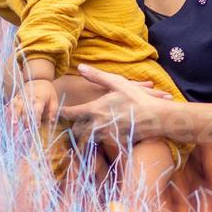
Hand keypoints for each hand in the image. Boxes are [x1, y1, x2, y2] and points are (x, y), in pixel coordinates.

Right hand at [8, 79, 58, 127]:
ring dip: (15, 115)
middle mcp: (29, 97)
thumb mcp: (54, 99)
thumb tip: (52, 121)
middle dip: (26, 120)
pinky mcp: (16, 97)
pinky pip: (11, 103)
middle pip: (26, 109)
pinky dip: (9, 110)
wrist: (39, 79)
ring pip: (17, 106)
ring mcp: (21, 96)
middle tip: (26, 129)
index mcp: (39, 98)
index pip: (37, 109)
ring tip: (14, 124)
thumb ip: (53, 111)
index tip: (37, 126)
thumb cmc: (47, 92)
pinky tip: (8, 117)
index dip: (36, 118)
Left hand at [58, 64, 175, 145]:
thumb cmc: (137, 98)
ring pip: (87, 140)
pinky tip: (103, 136)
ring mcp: (106, 136)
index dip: (61, 113)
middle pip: (76, 131)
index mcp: (95, 109)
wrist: (156, 118)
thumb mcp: (117, 83)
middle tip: (73, 124)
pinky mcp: (115, 143)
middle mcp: (97, 125)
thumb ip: (97, 76)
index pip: (71, 114)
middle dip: (73, 128)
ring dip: (85, 136)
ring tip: (85, 132)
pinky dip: (99, 141)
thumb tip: (80, 67)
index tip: (55, 113)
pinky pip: (101, 144)